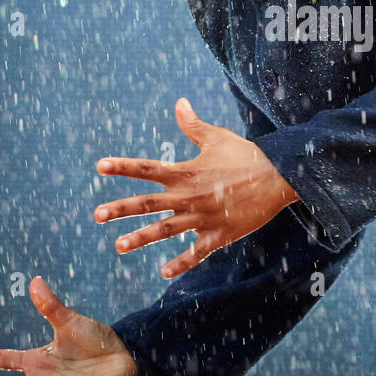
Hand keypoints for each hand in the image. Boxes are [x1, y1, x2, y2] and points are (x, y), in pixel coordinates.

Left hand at [95, 96, 299, 277]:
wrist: (278, 177)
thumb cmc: (246, 155)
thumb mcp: (217, 137)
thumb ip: (193, 125)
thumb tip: (179, 102)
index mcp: (186, 172)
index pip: (147, 168)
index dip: (123, 166)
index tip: (99, 166)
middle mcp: (189, 195)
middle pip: (149, 202)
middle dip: (121, 208)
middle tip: (97, 214)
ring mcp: (203, 216)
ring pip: (166, 230)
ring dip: (141, 237)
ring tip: (118, 246)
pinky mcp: (220, 234)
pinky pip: (197, 252)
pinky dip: (181, 263)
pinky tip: (164, 272)